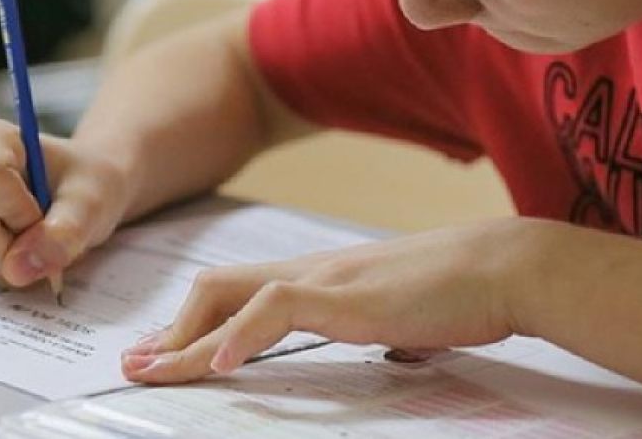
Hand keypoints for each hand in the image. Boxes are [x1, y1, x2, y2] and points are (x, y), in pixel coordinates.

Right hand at [0, 119, 128, 286]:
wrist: (81, 192)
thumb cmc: (86, 184)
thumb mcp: (91, 202)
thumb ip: (63, 232)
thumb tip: (18, 269)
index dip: (19, 213)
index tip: (46, 212)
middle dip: (20, 247)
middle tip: (50, 230)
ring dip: (17, 261)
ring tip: (41, 235)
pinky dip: (9, 269)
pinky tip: (26, 246)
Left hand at [121, 218, 547, 383]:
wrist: (505, 268)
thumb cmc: (463, 295)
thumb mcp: (410, 318)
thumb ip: (390, 330)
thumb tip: (398, 351)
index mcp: (322, 279)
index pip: (240, 291)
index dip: (196, 324)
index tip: (165, 354)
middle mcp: (311, 272)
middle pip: (217, 286)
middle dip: (172, 330)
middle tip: (136, 365)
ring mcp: (325, 280)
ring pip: (231, 295)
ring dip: (187, 340)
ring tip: (154, 372)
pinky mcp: (346, 295)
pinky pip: (277, 308)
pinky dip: (242, 336)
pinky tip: (221, 363)